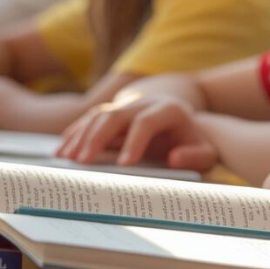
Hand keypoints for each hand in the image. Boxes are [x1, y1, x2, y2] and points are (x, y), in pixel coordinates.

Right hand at [57, 92, 216, 170]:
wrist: (187, 122)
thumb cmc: (195, 143)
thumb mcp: (206, 152)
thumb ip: (195, 157)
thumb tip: (175, 159)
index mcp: (170, 110)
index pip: (147, 122)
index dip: (135, 141)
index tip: (125, 165)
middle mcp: (145, 103)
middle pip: (117, 114)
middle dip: (98, 137)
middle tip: (83, 162)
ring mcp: (128, 105)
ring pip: (100, 114)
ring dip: (81, 135)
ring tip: (66, 159)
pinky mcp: (115, 111)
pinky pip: (91, 118)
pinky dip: (76, 133)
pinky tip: (63, 150)